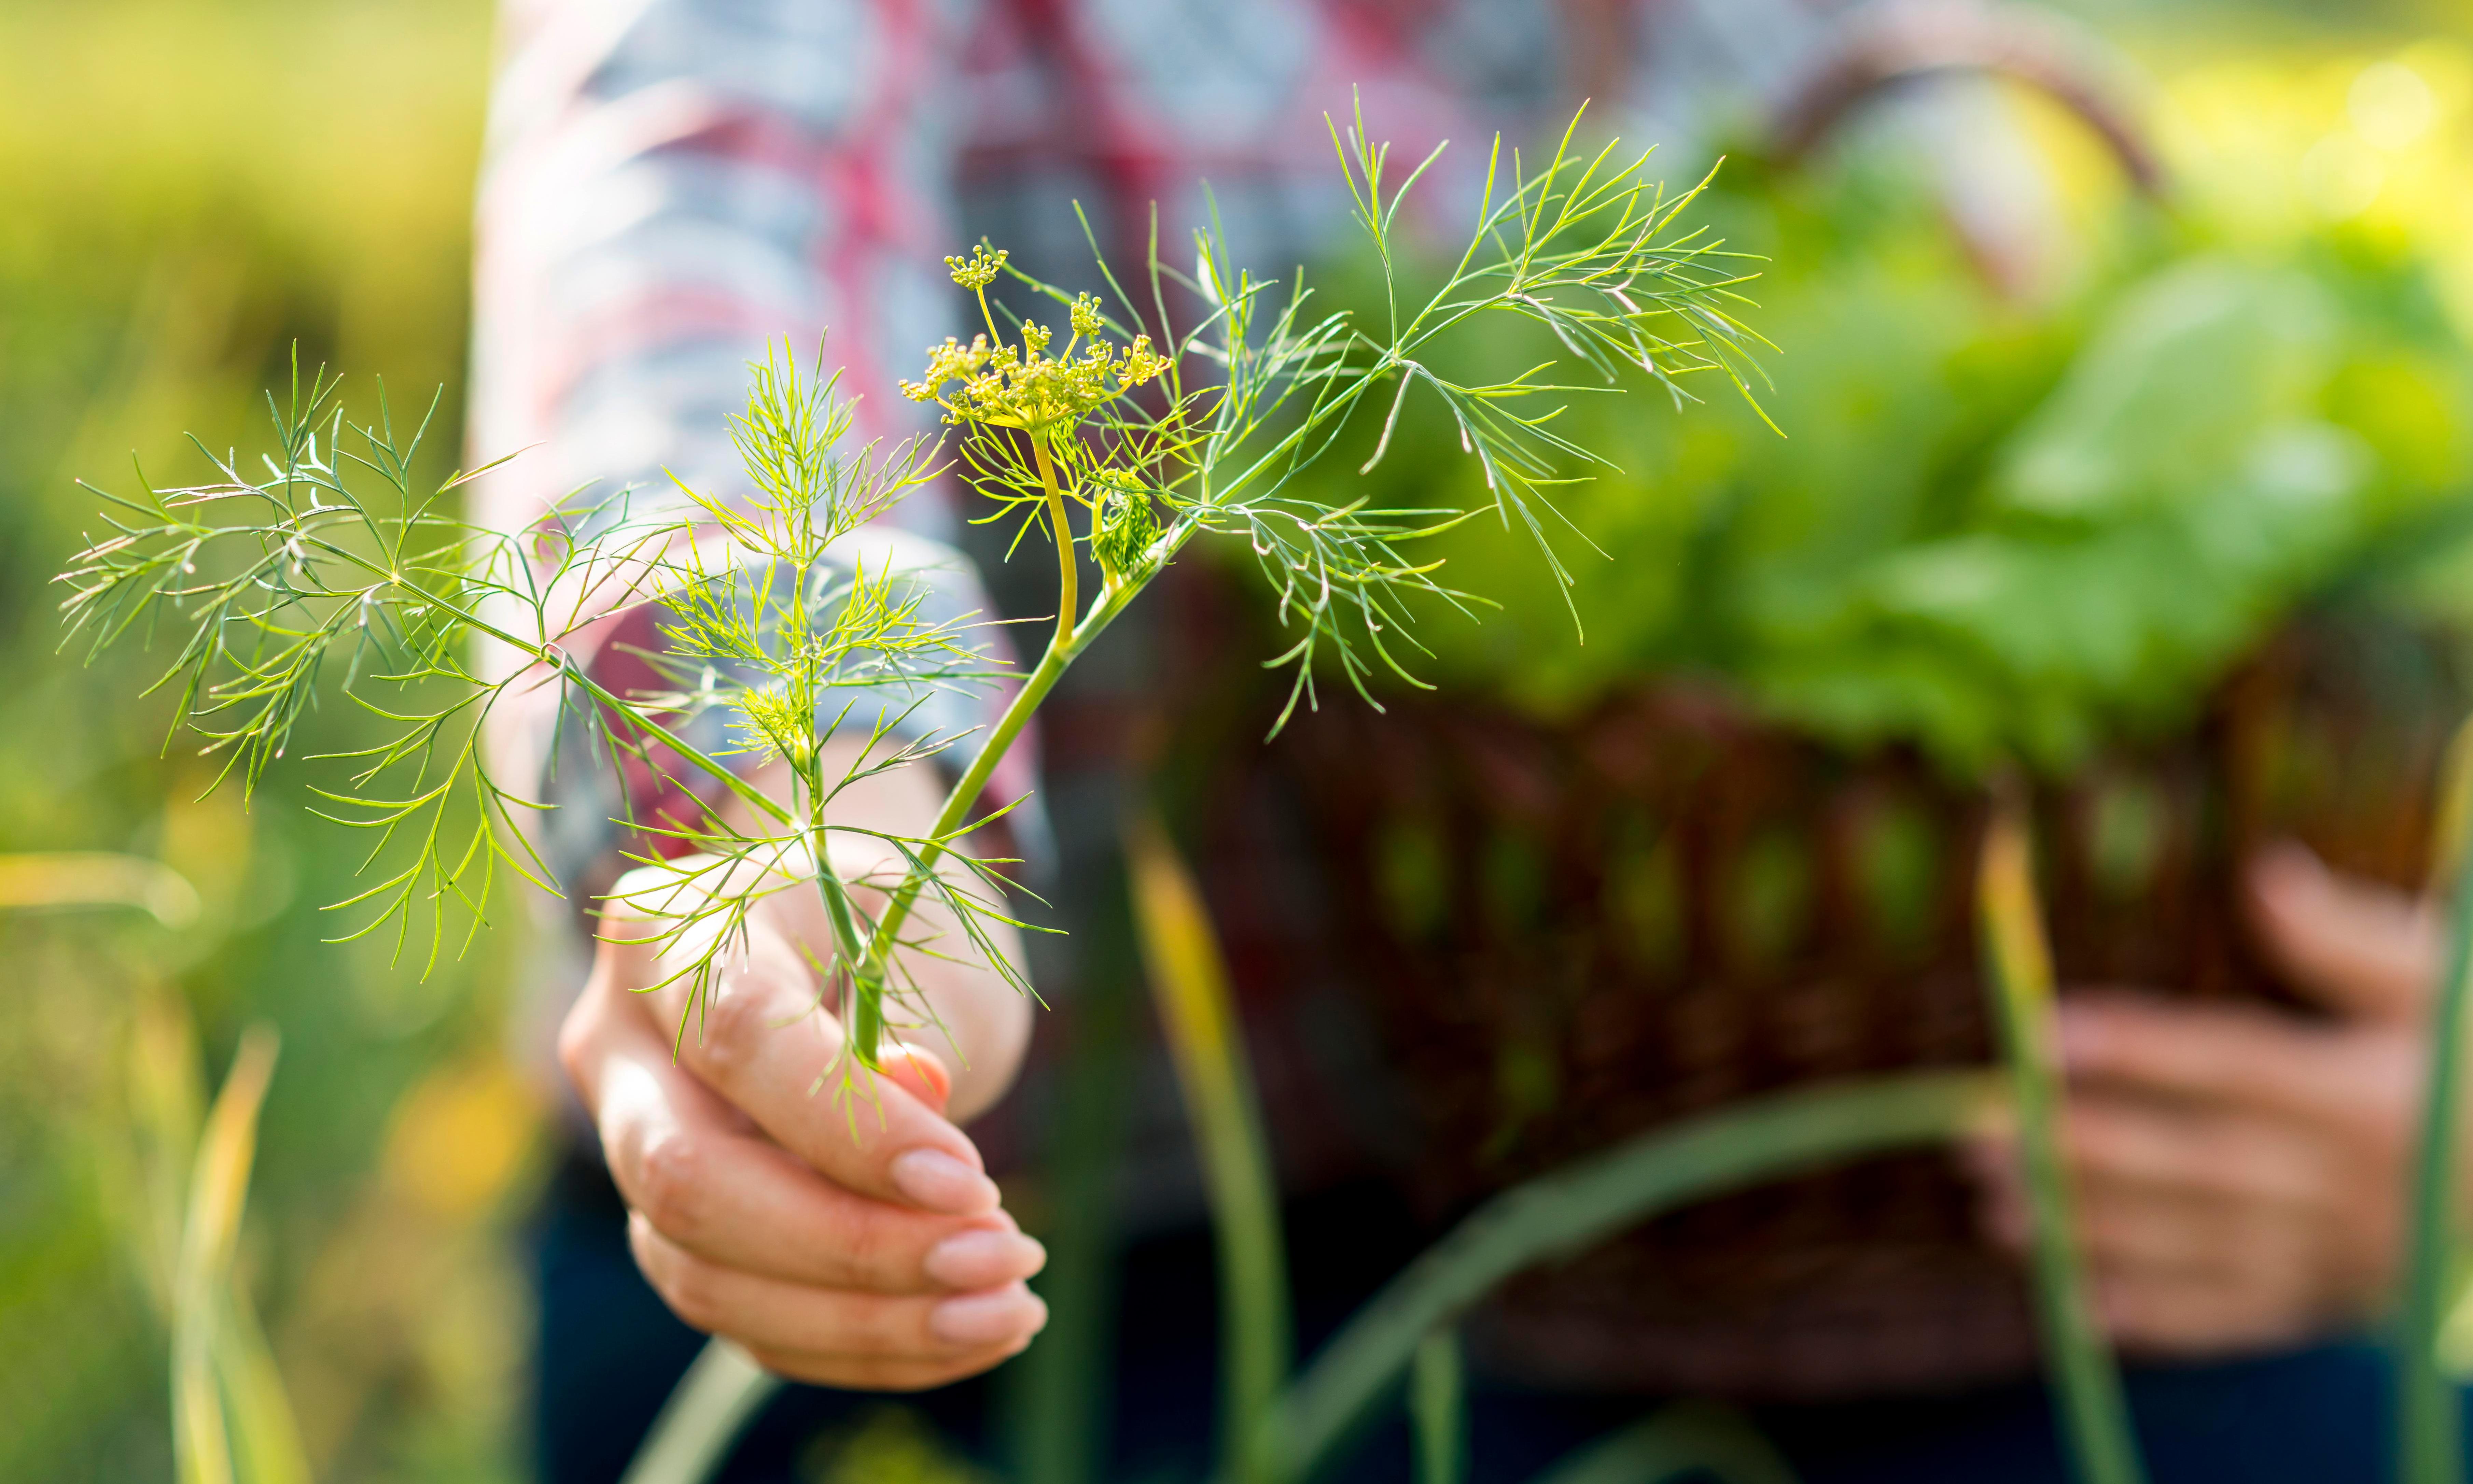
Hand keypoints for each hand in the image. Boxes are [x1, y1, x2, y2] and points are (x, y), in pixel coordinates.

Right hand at [557, 745, 1043, 1388]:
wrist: (847, 937)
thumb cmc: (889, 920)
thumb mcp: (917, 934)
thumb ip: (912, 1021)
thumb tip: (919, 1144)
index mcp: (670, 930)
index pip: (741, 1039)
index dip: (853, 1129)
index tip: (972, 1183)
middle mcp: (617, 1046)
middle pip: (690, 1182)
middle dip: (851, 1248)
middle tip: (1001, 1255)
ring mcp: (629, 1151)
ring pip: (708, 1278)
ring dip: (872, 1321)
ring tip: (1010, 1308)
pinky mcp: (673, 1235)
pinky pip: (748, 1324)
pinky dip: (867, 1348)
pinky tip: (973, 1332)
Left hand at [1966, 843, 2441, 1355]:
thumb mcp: (2442, 983)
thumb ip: (2349, 940)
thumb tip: (2264, 872)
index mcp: (2366, 1095)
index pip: (2231, 1064)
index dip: (2136, 1048)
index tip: (2040, 1032)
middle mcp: (2348, 1183)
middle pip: (2193, 1162)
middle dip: (2078, 1150)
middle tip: (1972, 1135)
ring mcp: (2341, 1253)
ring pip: (2199, 1245)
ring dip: (2093, 1233)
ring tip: (1995, 1212)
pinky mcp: (2337, 1302)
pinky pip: (2239, 1319)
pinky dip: (2158, 1318)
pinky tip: (2076, 1307)